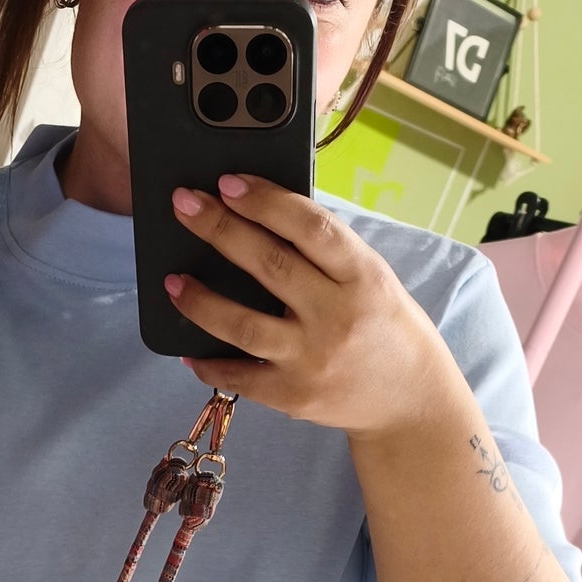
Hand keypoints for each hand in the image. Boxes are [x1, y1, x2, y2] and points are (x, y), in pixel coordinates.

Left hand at [165, 177, 460, 442]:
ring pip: (242, 325)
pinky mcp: (293, 397)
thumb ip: (324, 255)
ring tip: (171, 281)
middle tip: (183, 204)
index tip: (228, 181)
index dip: (266, 201)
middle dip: (219, 230)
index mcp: (363, 276)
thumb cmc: (382, 325)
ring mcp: (313, 360)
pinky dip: (208, 361)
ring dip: (199, 301)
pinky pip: (238, 377)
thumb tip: (255, 216)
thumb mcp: (370, 278)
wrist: (410, 400)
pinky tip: (186, 345)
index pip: (311, 228)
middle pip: (269, 266)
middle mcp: (338, 316)